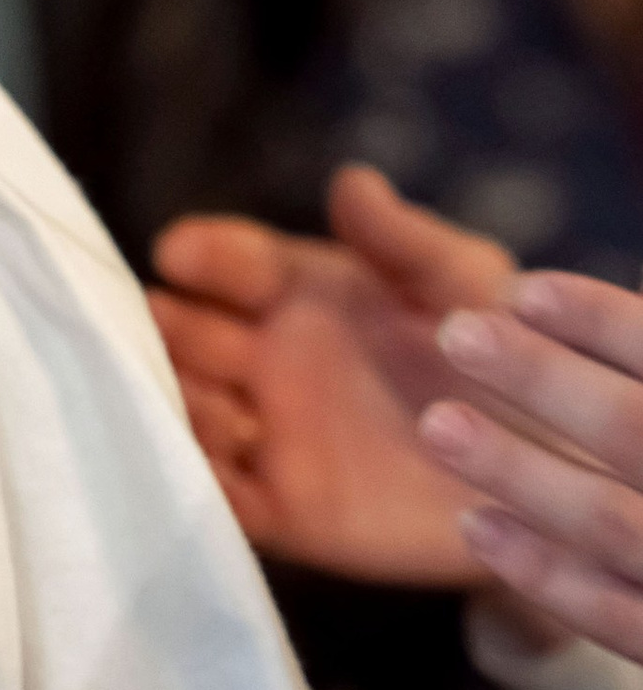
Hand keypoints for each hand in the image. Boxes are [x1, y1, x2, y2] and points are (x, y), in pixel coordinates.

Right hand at [150, 164, 517, 582]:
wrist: (550, 468)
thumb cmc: (507, 357)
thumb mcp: (465, 283)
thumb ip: (405, 239)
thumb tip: (350, 180)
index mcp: (304, 294)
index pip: (235, 265)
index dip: (206, 255)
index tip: (177, 252)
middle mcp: (272, 361)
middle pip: (188, 338)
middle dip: (158, 330)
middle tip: (138, 327)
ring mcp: (272, 435)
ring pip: (192, 414)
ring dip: (171, 405)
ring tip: (170, 398)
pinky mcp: (286, 509)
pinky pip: (224, 498)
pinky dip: (197, 485)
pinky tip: (188, 468)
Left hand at [420, 271, 642, 660]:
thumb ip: (638, 369)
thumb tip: (586, 301)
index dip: (606, 325)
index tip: (525, 291)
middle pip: (636, 432)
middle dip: (546, 381)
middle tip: (458, 334)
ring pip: (613, 523)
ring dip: (521, 472)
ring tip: (439, 424)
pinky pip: (617, 618)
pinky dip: (546, 574)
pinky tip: (476, 527)